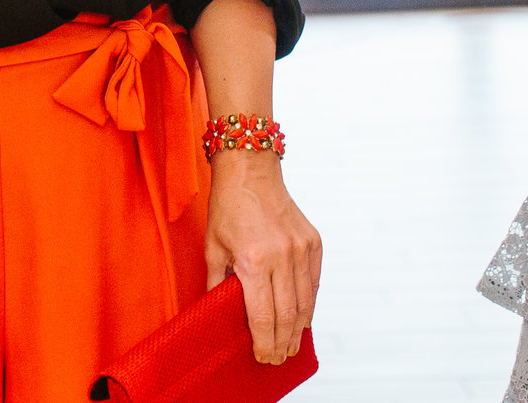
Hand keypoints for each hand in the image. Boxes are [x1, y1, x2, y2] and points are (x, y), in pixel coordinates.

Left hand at [203, 152, 321, 364]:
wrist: (251, 170)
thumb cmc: (227, 208)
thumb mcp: (213, 247)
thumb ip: (215, 283)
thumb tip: (216, 312)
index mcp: (253, 260)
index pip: (262, 316)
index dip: (264, 341)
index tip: (263, 356)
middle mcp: (281, 256)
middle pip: (287, 315)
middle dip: (282, 342)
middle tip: (277, 357)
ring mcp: (301, 249)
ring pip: (306, 302)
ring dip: (299, 328)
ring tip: (291, 344)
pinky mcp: (313, 242)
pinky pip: (314, 282)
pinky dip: (310, 303)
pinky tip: (303, 317)